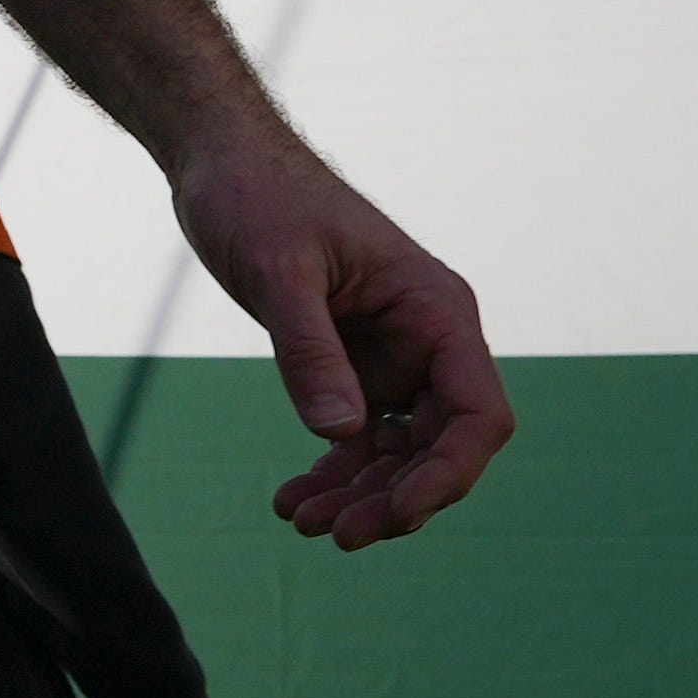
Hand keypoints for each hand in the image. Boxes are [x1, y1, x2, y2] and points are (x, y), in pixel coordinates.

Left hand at [169, 130, 512, 546]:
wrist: (219, 162)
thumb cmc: (255, 196)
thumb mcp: (277, 270)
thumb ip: (309, 348)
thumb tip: (341, 433)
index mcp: (436, 310)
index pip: (478, 414)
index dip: (447, 474)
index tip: (396, 514)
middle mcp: (428, 339)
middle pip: (439, 446)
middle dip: (394, 499)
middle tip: (335, 536)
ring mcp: (393, 355)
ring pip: (397, 450)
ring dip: (360, 495)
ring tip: (302, 523)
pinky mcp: (353, 362)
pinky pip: (359, 434)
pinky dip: (333, 470)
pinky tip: (292, 500)